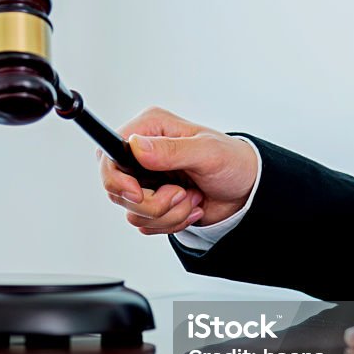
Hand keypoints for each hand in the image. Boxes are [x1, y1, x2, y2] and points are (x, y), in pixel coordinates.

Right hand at [98, 107, 258, 233]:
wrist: (245, 190)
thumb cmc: (232, 162)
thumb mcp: (206, 152)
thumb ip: (170, 150)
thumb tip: (136, 146)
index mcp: (149, 129)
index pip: (109, 155)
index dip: (116, 179)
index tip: (137, 193)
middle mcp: (141, 154)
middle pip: (117, 190)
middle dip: (151, 202)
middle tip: (180, 194)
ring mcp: (144, 180)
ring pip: (133, 212)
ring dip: (168, 213)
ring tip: (192, 198)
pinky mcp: (151, 202)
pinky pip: (146, 224)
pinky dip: (172, 222)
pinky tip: (191, 207)